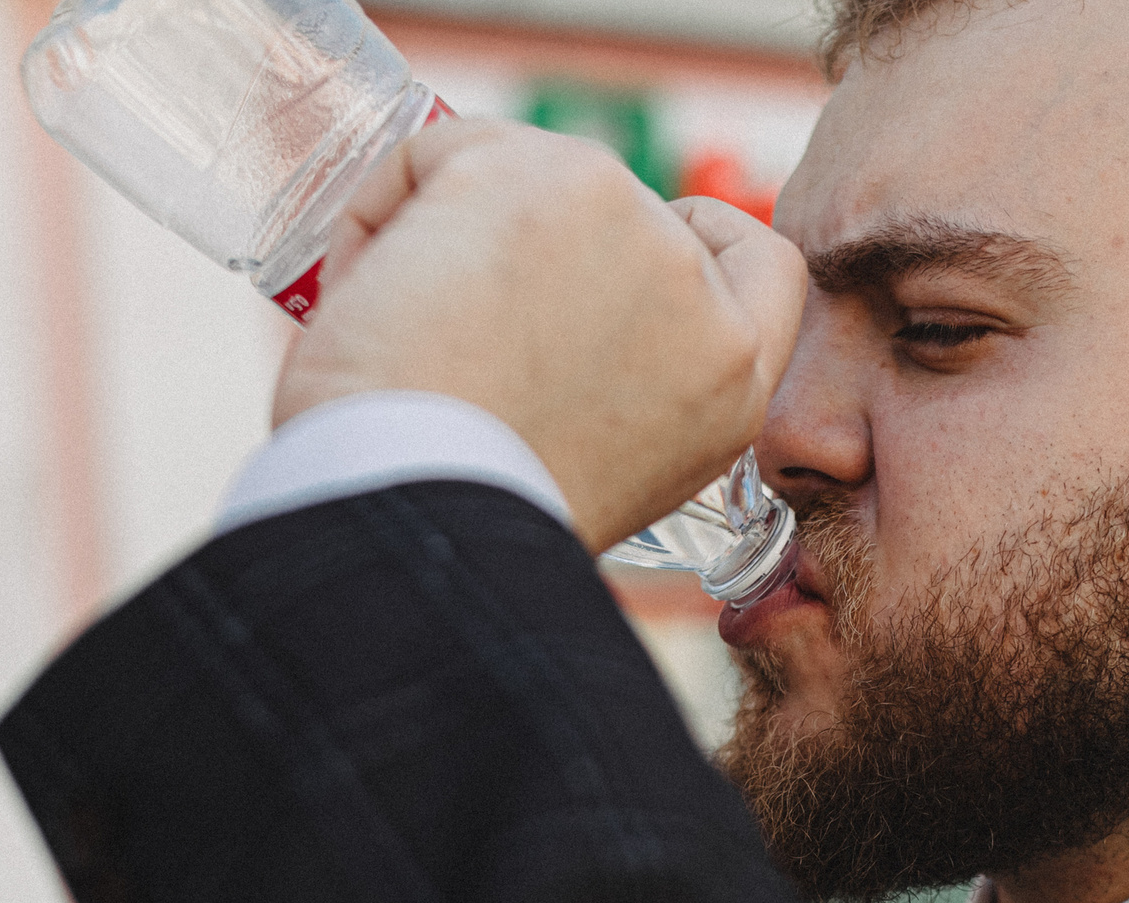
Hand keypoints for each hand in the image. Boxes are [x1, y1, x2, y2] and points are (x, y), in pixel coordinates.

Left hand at [270, 120, 806, 554]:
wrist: (418, 524)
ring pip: (525, 175)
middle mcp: (702, 303)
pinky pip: (442, 153)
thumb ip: (614, 383)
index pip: (762, 268)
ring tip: (401, 339)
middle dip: (532, 248)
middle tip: (457, 328)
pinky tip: (365, 295)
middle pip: (617, 214)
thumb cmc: (469, 522)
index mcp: (729, 388)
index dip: (698, 240)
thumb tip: (540, 303)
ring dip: (454, 234)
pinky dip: (386, 213)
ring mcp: (635, 227)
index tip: (620, 255)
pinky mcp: (549, 177)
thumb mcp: (593, 467)